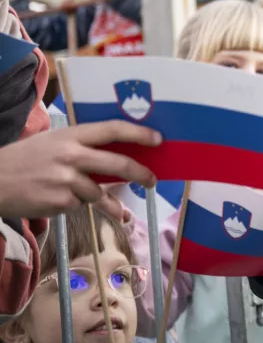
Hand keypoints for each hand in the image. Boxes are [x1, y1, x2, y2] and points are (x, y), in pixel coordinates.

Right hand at [0, 121, 159, 217]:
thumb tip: (117, 153)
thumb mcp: (52, 142)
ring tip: (120, 212)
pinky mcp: (60, 201)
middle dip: (141, 174)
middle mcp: (71, 155)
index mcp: (71, 135)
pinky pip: (80, 205)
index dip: (139, 134)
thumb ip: (81, 146)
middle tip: (152, 181)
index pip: (112, 130)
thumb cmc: (24, 159)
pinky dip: (78, 205)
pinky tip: (65, 203)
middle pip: (118, 164)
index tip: (158, 139)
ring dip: (110, 203)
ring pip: (100, 192)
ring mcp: (66, 180)